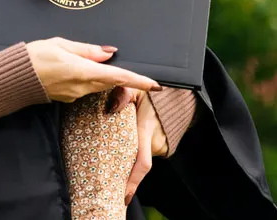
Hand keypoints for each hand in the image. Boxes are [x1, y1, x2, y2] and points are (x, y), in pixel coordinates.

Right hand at [25, 38, 161, 102]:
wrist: (15, 78)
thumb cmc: (35, 56)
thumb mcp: (61, 45)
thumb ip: (86, 50)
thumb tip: (108, 53)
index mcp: (83, 71)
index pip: (117, 76)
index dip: (138, 81)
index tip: (156, 85)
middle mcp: (82, 86)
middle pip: (110, 81)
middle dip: (119, 76)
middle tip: (119, 65)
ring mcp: (75, 95)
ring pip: (97, 84)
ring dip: (101, 75)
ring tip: (83, 59)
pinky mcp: (68, 97)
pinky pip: (84, 87)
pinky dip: (86, 78)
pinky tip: (71, 68)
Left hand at [106, 87, 168, 204]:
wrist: (178, 94)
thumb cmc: (153, 93)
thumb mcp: (136, 89)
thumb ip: (123, 95)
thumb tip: (110, 108)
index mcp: (147, 130)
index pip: (141, 162)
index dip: (133, 181)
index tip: (124, 195)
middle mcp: (156, 142)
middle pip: (136, 162)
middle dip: (123, 167)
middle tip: (106, 172)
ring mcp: (161, 145)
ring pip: (140, 155)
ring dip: (129, 154)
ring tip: (113, 151)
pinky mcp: (163, 145)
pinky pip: (146, 150)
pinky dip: (136, 149)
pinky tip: (126, 144)